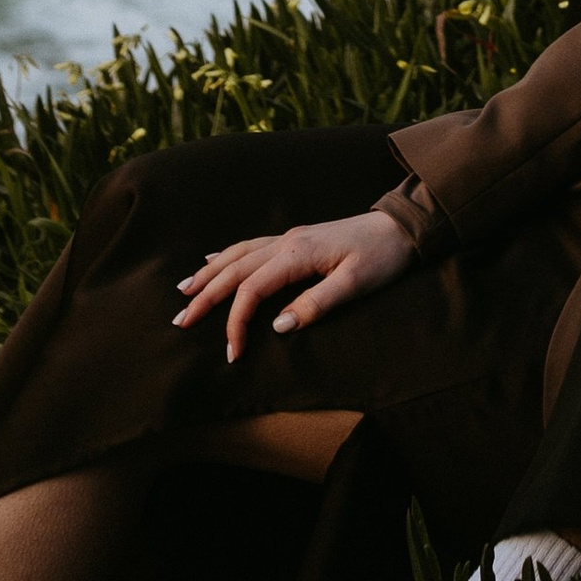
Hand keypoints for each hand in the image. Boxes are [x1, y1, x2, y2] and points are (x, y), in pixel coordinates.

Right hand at [175, 209, 415, 359]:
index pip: (253, 290)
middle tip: (181, 320)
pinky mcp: (296, 240)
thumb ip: (316, 304)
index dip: (236, 321)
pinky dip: (227, 255)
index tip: (232, 352)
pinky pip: (250, 246)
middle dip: (206, 296)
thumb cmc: (381, 258)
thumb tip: (278, 326)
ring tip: (184, 290)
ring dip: (209, 273)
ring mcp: (289, 239)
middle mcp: (286, 243)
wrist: (400, 228)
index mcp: (297, 255)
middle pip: (235, 269)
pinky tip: (214, 259)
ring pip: (237, 254)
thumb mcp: (354, 285)